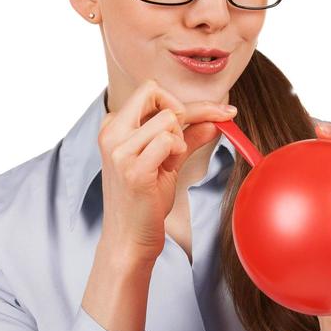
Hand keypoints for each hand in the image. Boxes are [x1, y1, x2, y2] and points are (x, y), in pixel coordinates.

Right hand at [97, 79, 236, 266]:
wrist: (128, 239)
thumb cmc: (143, 203)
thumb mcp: (167, 164)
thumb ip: (187, 139)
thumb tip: (214, 121)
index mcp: (113, 127)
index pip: (151, 92)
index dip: (185, 101)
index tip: (219, 112)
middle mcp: (111, 133)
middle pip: (153, 91)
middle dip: (183, 109)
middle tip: (192, 134)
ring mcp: (119, 151)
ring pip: (167, 118)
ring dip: (179, 139)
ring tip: (170, 162)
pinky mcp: (133, 169)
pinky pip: (168, 139)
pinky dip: (177, 150)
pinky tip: (169, 167)